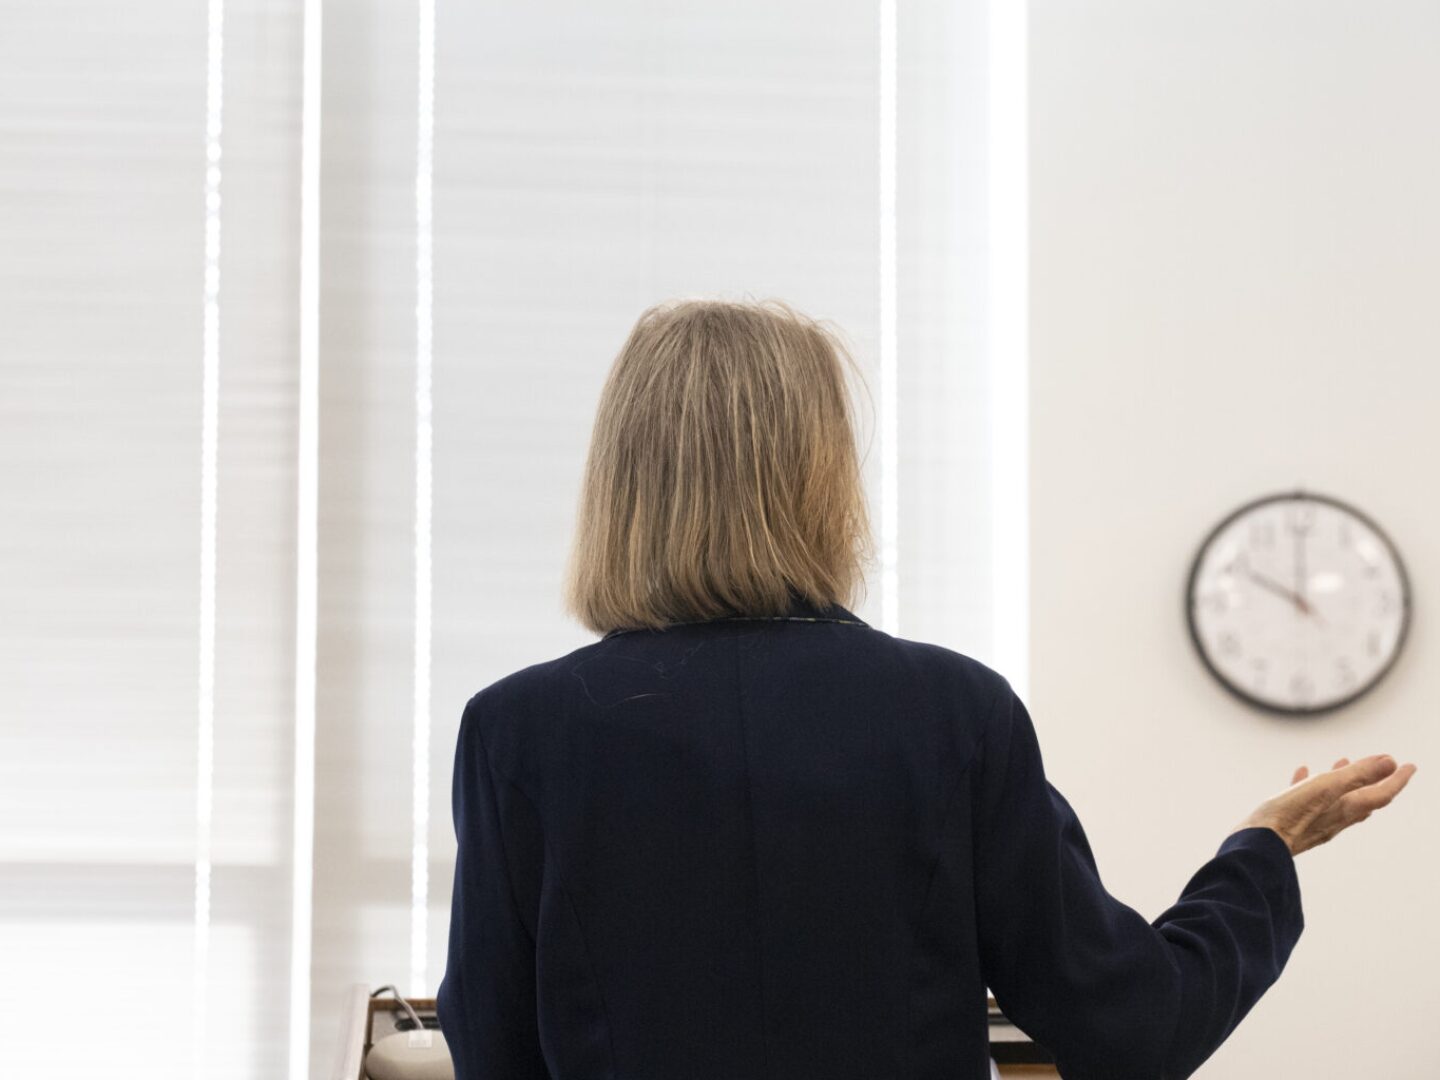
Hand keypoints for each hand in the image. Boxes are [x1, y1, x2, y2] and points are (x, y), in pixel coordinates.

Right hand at [1231, 754, 1417, 855]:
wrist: (1257, 846)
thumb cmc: (1289, 817)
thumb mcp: (1325, 788)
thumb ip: (1357, 775)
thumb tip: (1390, 762)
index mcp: (1346, 809)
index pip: (1381, 794)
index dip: (1397, 780)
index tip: (1410, 766)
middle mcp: (1335, 818)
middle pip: (1363, 799)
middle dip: (1375, 781)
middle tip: (1385, 768)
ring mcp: (1315, 821)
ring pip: (1337, 798)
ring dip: (1344, 780)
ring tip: (1342, 761)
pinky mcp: (1295, 822)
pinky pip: (1308, 799)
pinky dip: (1311, 783)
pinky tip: (1301, 773)